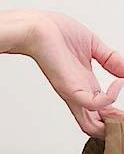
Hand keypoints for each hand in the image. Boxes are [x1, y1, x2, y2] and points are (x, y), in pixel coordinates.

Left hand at [20, 10, 123, 138]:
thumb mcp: (93, 47)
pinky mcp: (68, 88)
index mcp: (86, 85)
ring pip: (93, 127)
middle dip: (118, 126)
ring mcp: (73, 93)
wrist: (37, 26)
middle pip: (99, 127)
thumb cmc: (56, 34)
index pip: (103, 112)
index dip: (117, 116)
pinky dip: (110, 98)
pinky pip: (92, 104)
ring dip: (115, 123)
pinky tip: (118, 83)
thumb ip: (112, 60)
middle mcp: (80, 92)